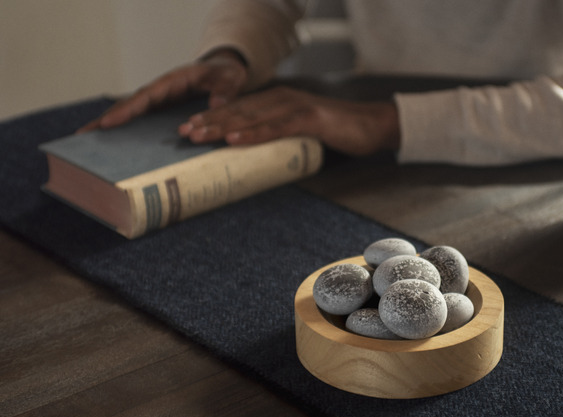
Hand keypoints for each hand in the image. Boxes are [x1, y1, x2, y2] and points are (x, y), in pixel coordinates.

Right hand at [78, 49, 247, 132]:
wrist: (226, 74)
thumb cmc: (226, 74)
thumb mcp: (230, 78)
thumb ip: (224, 90)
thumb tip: (216, 104)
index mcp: (173, 82)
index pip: (146, 96)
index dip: (127, 109)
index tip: (109, 122)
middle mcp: (161, 93)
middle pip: (130, 106)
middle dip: (106, 120)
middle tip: (82, 136)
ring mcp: (159, 104)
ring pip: (131, 116)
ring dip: (109, 128)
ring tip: (86, 144)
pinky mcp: (162, 113)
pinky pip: (141, 123)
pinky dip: (126, 133)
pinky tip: (114, 150)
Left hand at [178, 86, 400, 155]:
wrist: (372, 126)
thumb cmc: (337, 133)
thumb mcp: (302, 136)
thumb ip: (281, 142)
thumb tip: (259, 165)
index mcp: (278, 101)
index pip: (239, 109)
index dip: (213, 118)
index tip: (188, 129)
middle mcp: (282, 98)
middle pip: (239, 110)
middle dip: (209, 122)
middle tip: (183, 133)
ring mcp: (295, 106)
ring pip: (252, 116)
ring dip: (223, 126)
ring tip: (199, 135)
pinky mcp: (309, 118)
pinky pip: (276, 126)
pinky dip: (253, 133)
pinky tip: (234, 139)